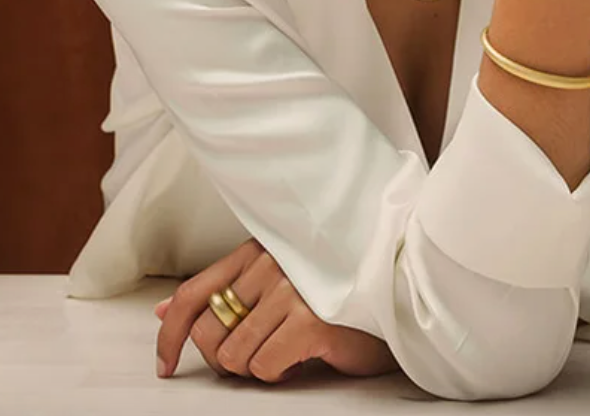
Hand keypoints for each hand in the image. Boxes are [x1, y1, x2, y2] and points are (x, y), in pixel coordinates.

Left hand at [154, 237, 398, 381]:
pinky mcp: (310, 319)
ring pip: (233, 356)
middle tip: (258, 353)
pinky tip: (305, 354)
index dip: (170, 336)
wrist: (392, 298)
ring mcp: (291, 289)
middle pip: (207, 332)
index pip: (191, 293)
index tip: (165, 366)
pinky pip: (263, 368)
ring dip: (257, 365)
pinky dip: (280, 373)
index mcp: (256, 250)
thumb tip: (164, 311)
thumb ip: (223, 293)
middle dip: (224, 357)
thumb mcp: (272, 287)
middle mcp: (270, 263)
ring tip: (288, 348)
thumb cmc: (330, 294)